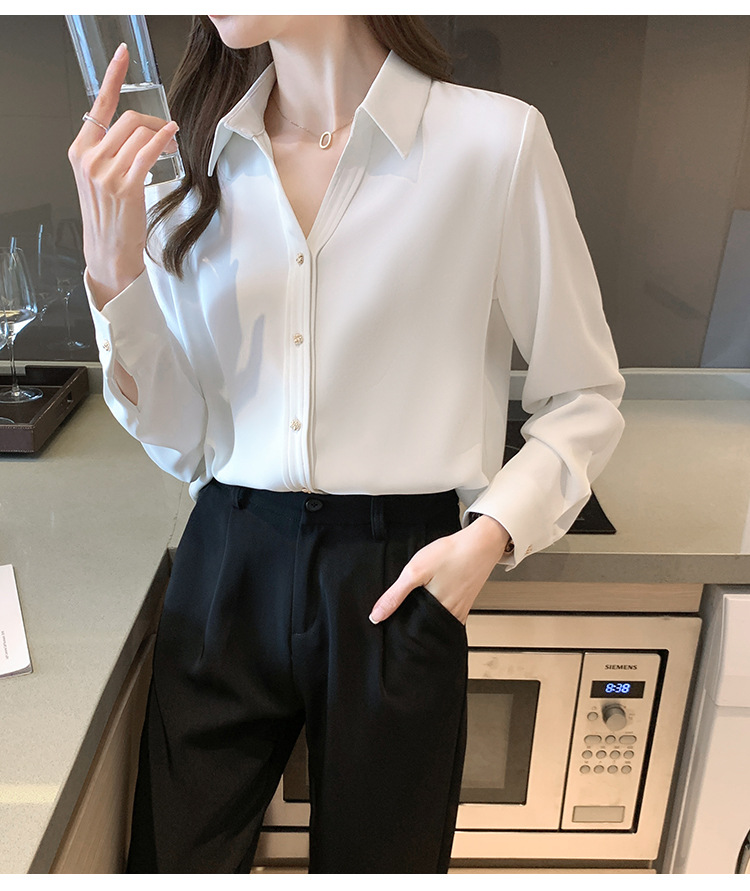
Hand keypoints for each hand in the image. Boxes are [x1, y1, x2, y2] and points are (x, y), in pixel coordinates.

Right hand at [67, 43, 178, 308]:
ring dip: (163, 135)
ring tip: (172, 147)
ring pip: (140, 134)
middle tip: (168, 133)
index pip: (97, 105)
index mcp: (80, 150)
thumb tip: (138, 129)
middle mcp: (89, 158)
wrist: (108, 251)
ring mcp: (105, 172)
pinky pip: (147, 152)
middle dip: (154, 122)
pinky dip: (163, 142)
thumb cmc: (110, 216)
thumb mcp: (99, 178)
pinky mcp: (125, 186)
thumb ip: (110, 150)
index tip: (123, 55)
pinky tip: (171, 141)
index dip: (113, 77)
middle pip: (128, 118)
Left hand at [369, 515, 509, 624]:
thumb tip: (376, 616)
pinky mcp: (464, 603)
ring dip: (422, 614)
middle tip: (403, 609)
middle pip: (423, 628)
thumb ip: (394, 595)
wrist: (480, 543)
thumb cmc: (451, 555)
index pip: (411, 632)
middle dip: (410, 622)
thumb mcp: (415, 571)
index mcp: (435, 613)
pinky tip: (432, 595)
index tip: (388, 622)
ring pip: (433, 621)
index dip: (397, 628)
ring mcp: (458, 611)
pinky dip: (435, 608)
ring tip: (416, 601)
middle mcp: (448, 617)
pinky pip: (445, 613)